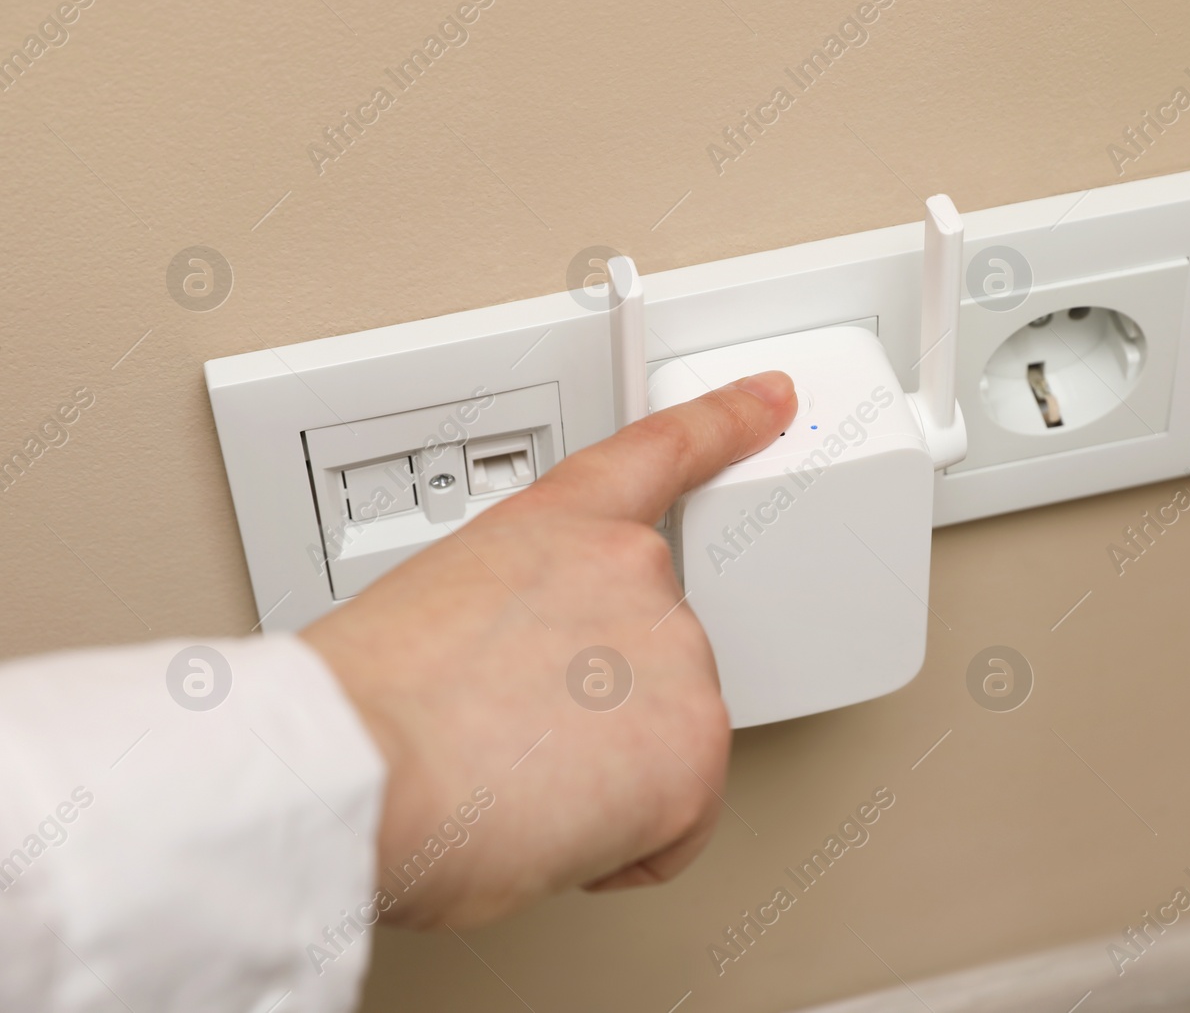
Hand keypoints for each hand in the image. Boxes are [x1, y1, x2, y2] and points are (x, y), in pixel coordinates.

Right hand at [301, 371, 795, 927]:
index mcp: (557, 527)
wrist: (358, 766)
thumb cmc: (364, 711)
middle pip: (655, 658)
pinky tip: (554, 830)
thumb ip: (513, 621)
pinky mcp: (697, 746)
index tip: (772, 399)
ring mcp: (676, 654)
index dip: (727, 422)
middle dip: (602, 713)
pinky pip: (679, 825)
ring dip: (608, 783)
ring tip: (517, 785)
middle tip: (513, 742)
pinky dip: (624, 850)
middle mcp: (633, 571)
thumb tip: (515, 690)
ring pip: (666, 744)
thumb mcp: (434, 612)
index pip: (661, 454)